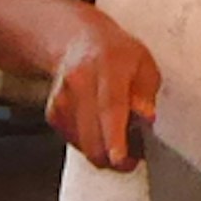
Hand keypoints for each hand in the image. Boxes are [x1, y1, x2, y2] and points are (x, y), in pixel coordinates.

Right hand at [46, 7, 160, 170]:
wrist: (78, 41)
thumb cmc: (117, 56)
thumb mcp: (144, 64)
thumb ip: (146, 92)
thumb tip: (147, 115)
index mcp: (107, 67)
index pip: (110, 107)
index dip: (115, 137)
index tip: (119, 158)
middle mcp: (79, 82)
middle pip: (93, 135)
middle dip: (115, 158)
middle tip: (134, 156)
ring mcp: (62, 100)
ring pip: (84, 146)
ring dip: (105, 152)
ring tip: (119, 135)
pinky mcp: (53, 115)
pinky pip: (76, 143)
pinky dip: (91, 144)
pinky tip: (100, 127)